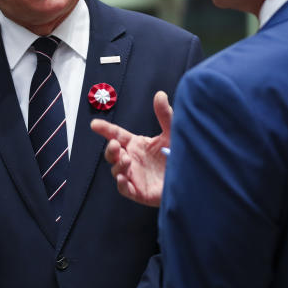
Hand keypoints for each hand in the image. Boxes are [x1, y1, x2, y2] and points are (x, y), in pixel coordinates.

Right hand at [90, 90, 171, 206]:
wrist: (192, 177)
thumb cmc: (179, 156)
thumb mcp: (172, 133)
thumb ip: (165, 115)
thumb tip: (160, 95)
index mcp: (137, 144)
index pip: (116, 135)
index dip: (105, 129)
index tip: (95, 124)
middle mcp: (133, 159)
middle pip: (112, 154)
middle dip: (110, 149)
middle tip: (115, 145)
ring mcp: (134, 176)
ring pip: (116, 170)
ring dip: (118, 165)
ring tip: (127, 160)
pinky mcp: (140, 192)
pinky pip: (125, 189)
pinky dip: (122, 184)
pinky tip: (123, 178)